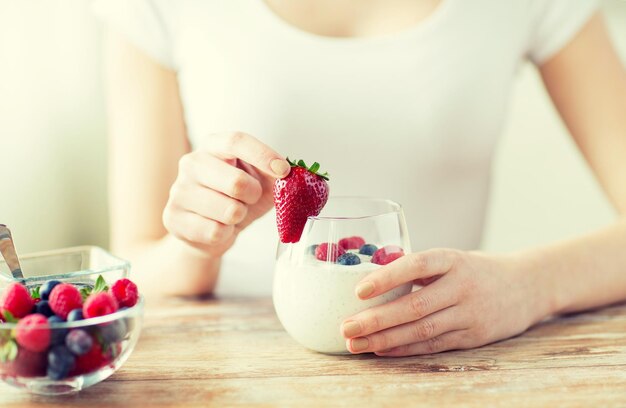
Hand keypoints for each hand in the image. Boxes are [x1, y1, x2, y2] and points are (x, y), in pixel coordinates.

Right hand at [163, 132, 289, 256]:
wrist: (209, 231)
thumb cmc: (238, 199)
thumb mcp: (261, 182)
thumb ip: (277, 175)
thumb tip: (297, 175)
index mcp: (213, 146)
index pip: (236, 141)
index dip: (263, 155)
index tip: (283, 171)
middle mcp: (191, 163)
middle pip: (236, 181)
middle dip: (254, 196)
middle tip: (251, 198)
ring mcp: (179, 190)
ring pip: (228, 210)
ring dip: (239, 216)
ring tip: (232, 213)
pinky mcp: (173, 218)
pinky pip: (215, 231)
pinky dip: (226, 233)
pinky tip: (218, 227)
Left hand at [341, 249, 548, 355]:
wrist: (527, 286)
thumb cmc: (475, 270)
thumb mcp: (452, 259)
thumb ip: (419, 269)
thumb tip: (371, 278)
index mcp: (453, 260)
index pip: (418, 265)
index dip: (388, 277)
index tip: (359, 289)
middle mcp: (463, 286)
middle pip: (415, 306)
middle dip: (376, 319)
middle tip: (346, 327)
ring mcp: (470, 314)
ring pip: (422, 330)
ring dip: (385, 340)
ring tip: (355, 344)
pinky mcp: (474, 337)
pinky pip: (434, 345)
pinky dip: (405, 349)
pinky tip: (381, 351)